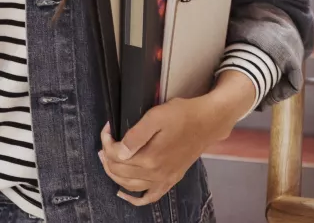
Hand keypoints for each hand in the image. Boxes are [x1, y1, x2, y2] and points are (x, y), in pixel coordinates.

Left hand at [98, 71, 256, 204]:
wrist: (208, 121)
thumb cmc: (183, 115)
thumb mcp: (156, 117)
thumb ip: (135, 136)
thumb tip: (118, 152)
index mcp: (150, 158)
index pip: (116, 156)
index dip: (106, 141)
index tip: (107, 128)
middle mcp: (157, 174)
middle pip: (120, 172)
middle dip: (106, 157)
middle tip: (105, 142)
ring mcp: (165, 179)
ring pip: (130, 186)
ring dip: (115, 175)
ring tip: (108, 160)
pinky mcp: (172, 179)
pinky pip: (150, 197)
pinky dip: (135, 198)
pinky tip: (124, 193)